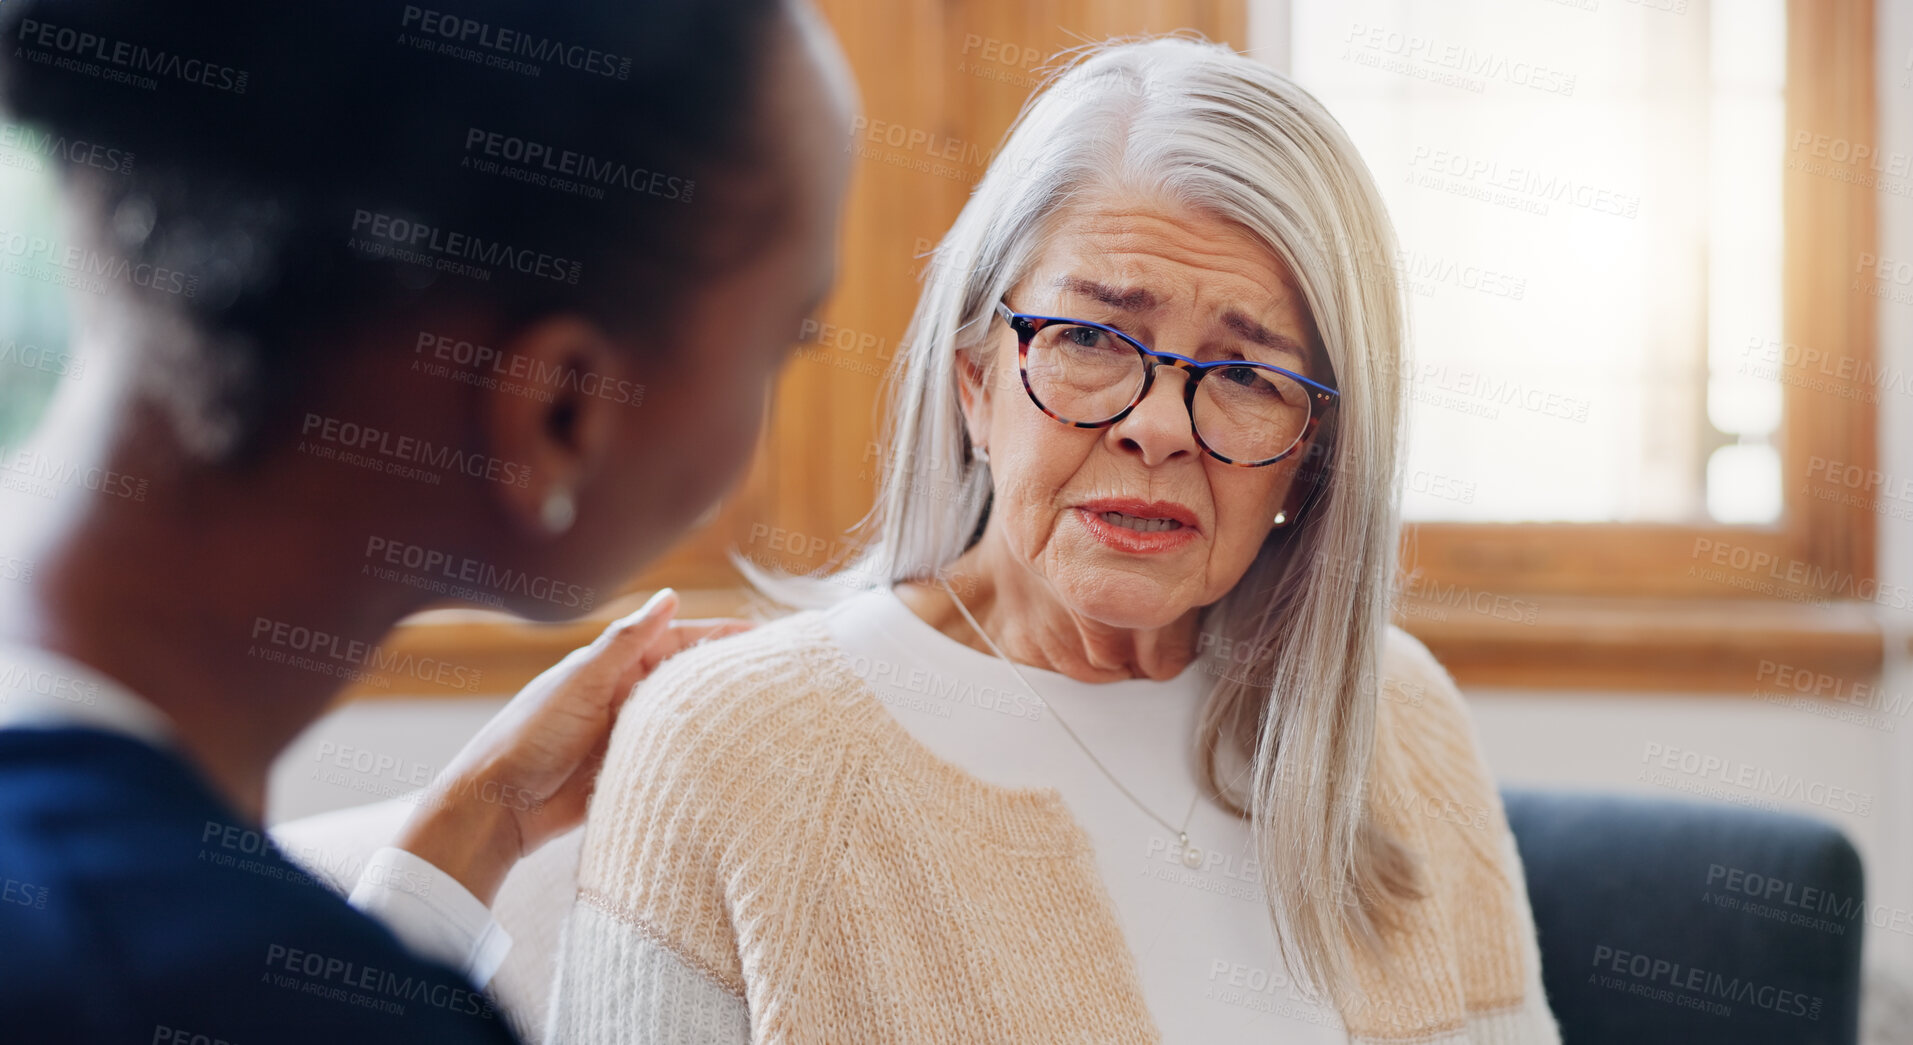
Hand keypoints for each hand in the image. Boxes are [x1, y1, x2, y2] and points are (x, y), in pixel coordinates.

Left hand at [391, 588, 753, 904]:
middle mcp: (627, 695)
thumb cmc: (530, 735)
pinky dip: (700, 753)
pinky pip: (674, 756)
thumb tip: (670, 596)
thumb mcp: (580, 681)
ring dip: (719, 715)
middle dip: (730, 675)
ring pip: (687, 718)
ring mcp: (630, 734)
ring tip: (772, 714)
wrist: (499, 806)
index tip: (768, 637)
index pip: (681, 641)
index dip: (723, 637)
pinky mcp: (631, 770)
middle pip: (690, 679)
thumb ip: (626, 642)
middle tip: (783, 676)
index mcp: (615, 666)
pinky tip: (734, 754)